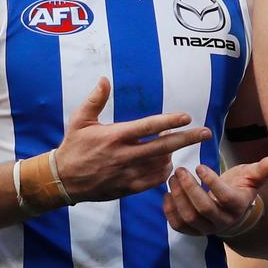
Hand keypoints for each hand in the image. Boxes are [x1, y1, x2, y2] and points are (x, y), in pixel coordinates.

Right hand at [54, 77, 212, 201]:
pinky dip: (163, 172)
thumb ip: (95, 99)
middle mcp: (124, 155)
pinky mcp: (128, 188)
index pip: (148, 127)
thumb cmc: (73, 146)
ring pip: (161, 164)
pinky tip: (165, 164)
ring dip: (173, 155)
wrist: (61, 180)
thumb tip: (105, 79)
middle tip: (206, 133)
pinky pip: (154, 181)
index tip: (187, 117)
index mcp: (115, 136)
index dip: (170, 121)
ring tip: (176, 147)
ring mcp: (127, 173)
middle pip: (163, 147)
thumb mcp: (80, 120)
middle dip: (187, 139)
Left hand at [163, 156, 267, 235]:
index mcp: (238, 206)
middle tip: (179, 170)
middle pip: (203, 209)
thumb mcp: (253, 176)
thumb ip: (263, 169)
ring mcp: (207, 229)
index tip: (199, 166)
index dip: (211, 182)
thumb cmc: (241, 187)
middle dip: (189, 189)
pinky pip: (178, 226)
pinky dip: (169, 211)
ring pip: (189, 218)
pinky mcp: (193, 232)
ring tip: (172, 178)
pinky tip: (166, 193)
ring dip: (177, 197)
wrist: (232, 209)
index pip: (224, 197)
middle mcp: (223, 221)